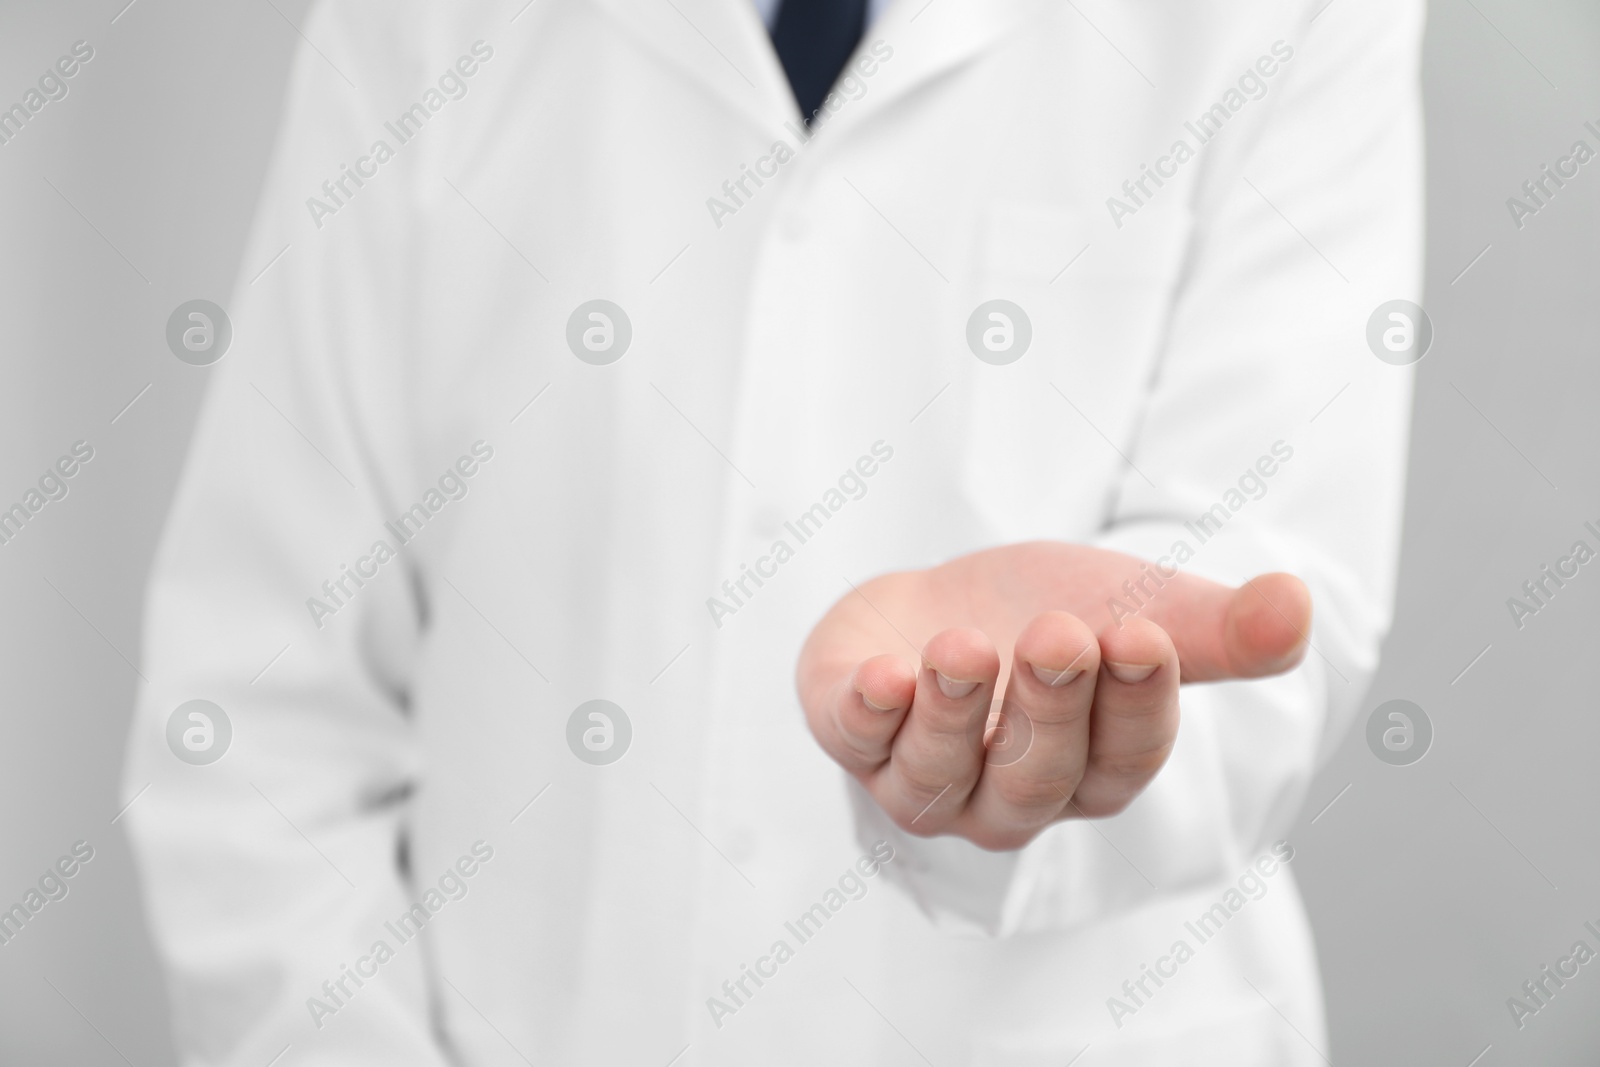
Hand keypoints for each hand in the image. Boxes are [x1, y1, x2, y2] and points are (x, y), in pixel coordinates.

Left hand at [796, 541, 1310, 849]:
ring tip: (964, 647)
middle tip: (1060, 634)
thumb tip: (1298, 606)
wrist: (941, 604)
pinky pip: (854, 739)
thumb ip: (1216, 627)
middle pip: (1034, 774)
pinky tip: (885, 674)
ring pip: (939, 773)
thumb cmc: (1049, 622)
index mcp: (1089, 772)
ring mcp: (923, 773)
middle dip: (1048, 706)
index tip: (1143, 634)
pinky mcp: (850, 728)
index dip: (1136, 704)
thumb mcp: (1135, 610)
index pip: (1123, 761)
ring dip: (951, 714)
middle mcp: (1006, 795)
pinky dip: (867, 713)